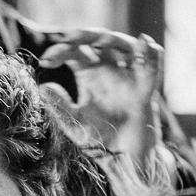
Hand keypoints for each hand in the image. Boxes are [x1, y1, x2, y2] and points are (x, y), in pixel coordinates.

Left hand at [36, 28, 164, 167]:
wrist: (122, 159)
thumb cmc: (99, 139)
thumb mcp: (74, 123)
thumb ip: (60, 106)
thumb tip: (44, 86)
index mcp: (89, 74)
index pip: (75, 52)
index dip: (60, 50)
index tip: (45, 61)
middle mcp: (109, 70)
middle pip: (99, 40)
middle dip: (85, 35)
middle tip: (70, 37)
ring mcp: (128, 77)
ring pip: (124, 46)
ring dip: (113, 39)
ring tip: (100, 41)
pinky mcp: (145, 91)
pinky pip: (151, 68)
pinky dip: (149, 54)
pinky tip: (143, 42)